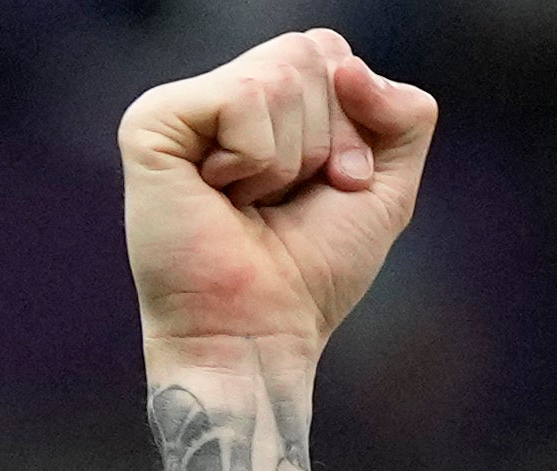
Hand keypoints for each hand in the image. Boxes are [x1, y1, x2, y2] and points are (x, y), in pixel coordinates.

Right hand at [121, 30, 438, 357]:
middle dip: (329, 139)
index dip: (355, 126)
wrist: (261, 331)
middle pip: (311, 53)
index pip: (332, 54)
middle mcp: (224, 95)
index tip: (337, 188)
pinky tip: (221, 196)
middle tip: (289, 200)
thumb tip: (348, 65)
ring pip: (280, 75)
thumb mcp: (386, 189)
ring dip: (290, 159)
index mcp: (269, 102)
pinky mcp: (152, 121)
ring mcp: (184, 105)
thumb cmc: (313, 272)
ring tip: (251, 202)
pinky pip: (242, 99)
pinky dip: (256, 160)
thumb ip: (405, 116)